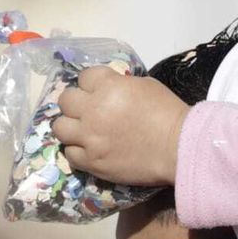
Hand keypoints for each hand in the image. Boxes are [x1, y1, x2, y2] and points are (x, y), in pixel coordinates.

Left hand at [52, 67, 188, 186]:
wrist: (178, 148)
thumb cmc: (167, 112)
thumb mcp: (144, 85)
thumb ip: (119, 84)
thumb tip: (109, 88)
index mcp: (107, 86)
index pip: (83, 76)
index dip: (91, 83)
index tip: (98, 90)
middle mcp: (92, 110)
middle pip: (65, 100)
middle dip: (76, 102)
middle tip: (87, 110)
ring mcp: (89, 138)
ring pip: (60, 127)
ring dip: (70, 126)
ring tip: (82, 130)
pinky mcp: (92, 161)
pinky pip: (69, 153)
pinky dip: (77, 150)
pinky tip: (88, 149)